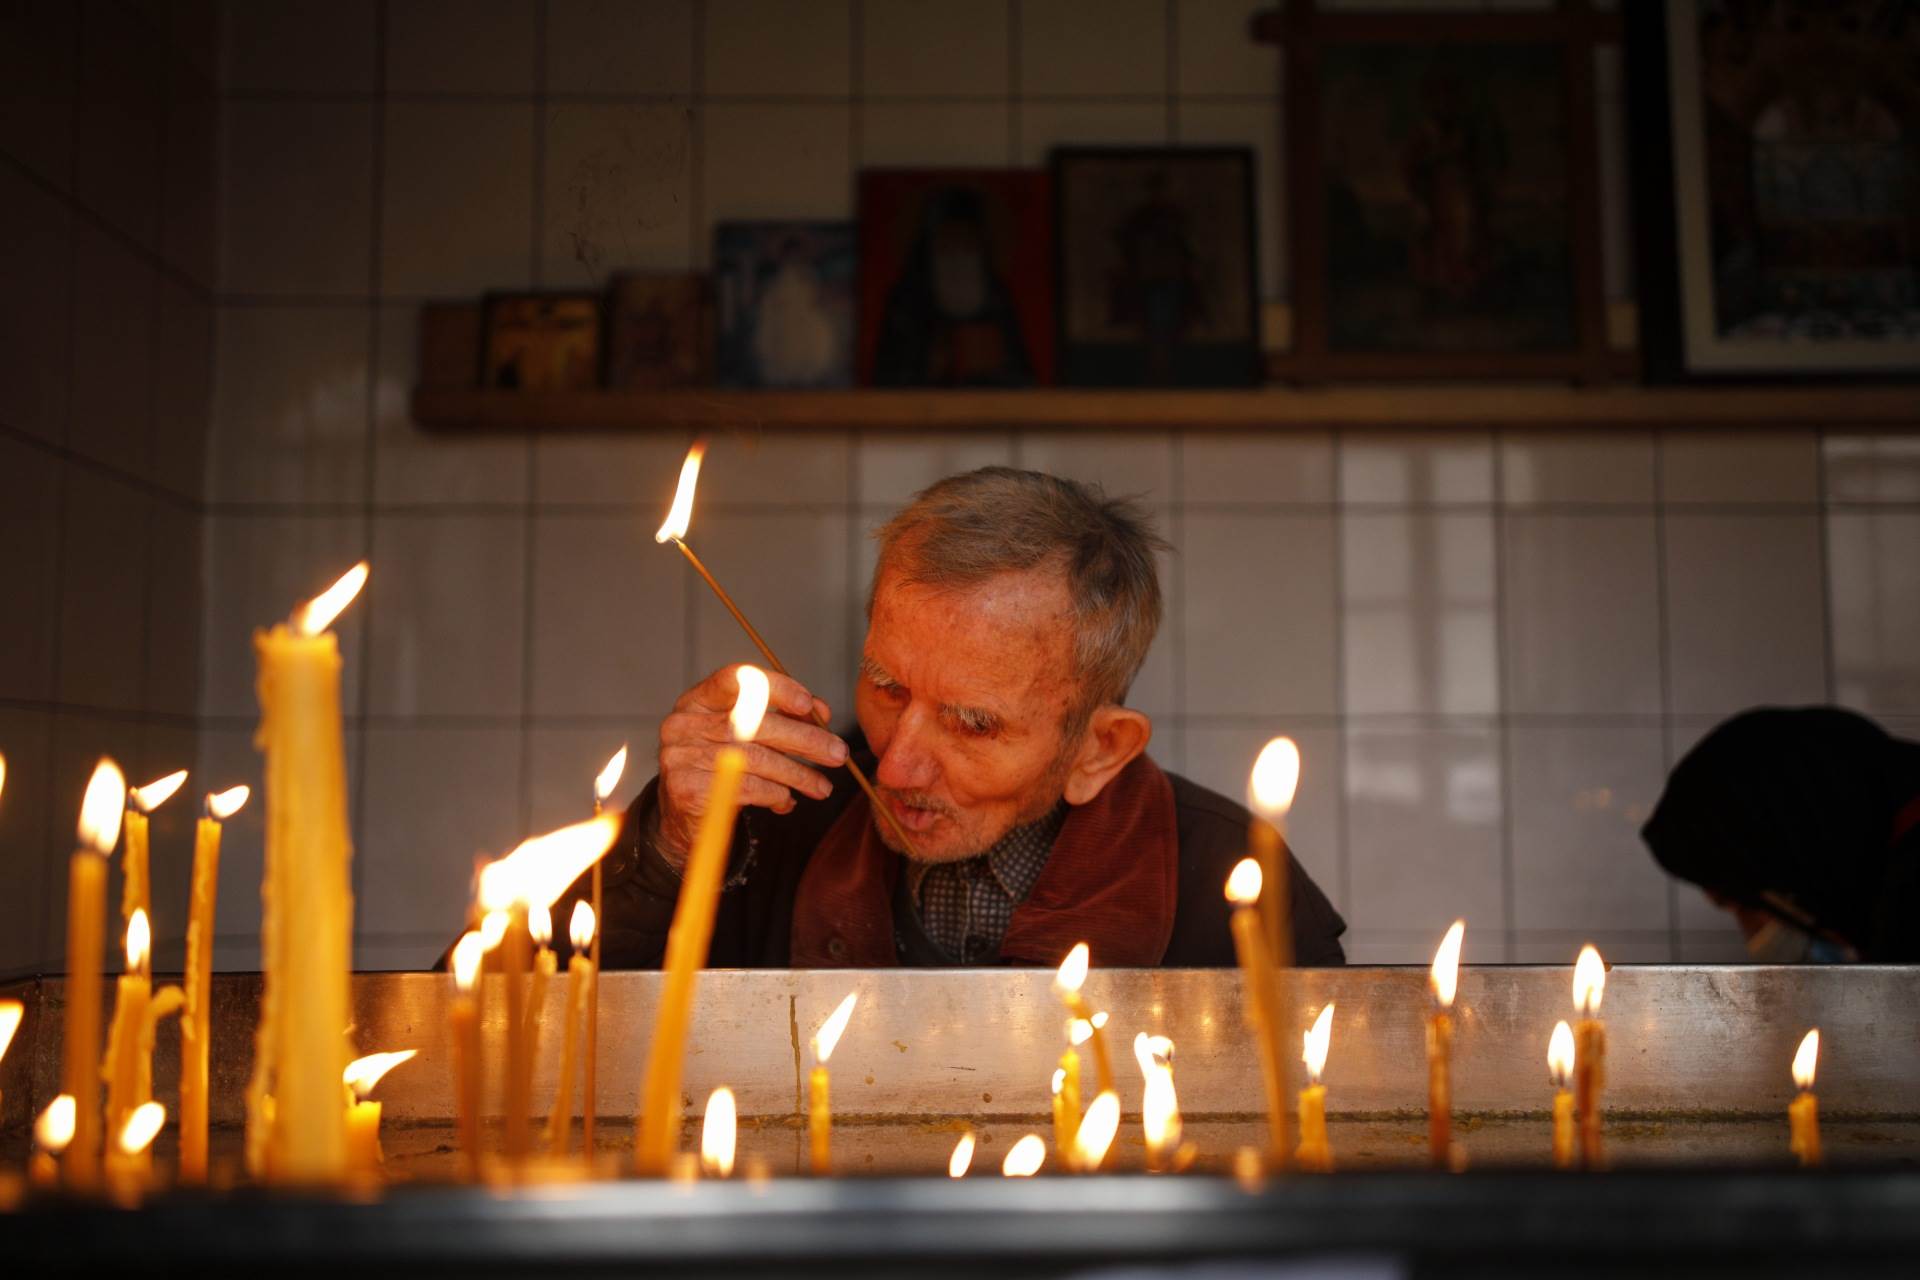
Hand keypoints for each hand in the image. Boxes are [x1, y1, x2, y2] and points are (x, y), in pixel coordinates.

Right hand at [654, 665, 847, 864]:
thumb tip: (821, 711)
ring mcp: (681, 756)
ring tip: (822, 786)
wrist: (683, 815)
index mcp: (698, 700)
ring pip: (756, 759)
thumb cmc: (721, 767)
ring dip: (798, 774)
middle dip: (804, 739)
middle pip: (754, 723)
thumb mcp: (749, 737)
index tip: (809, 706)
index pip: (736, 679)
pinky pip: (746, 788)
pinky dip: (776, 794)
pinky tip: (787, 800)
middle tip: (838, 753)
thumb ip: (783, 717)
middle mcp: (684, 723)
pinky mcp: (686, 789)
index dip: (777, 687)